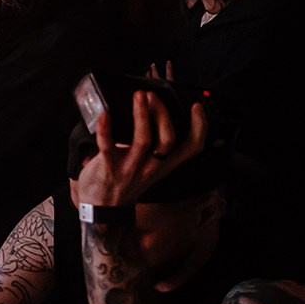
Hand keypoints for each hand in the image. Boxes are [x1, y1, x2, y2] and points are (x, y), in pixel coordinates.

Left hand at [74, 92, 208, 206]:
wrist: (104, 208)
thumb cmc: (126, 181)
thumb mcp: (150, 167)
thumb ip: (155, 145)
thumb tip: (154, 111)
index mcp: (164, 164)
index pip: (192, 148)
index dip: (200, 128)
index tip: (196, 107)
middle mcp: (151, 166)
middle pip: (167, 141)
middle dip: (163, 115)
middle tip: (153, 95)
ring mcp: (130, 167)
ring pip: (143, 141)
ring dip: (142, 116)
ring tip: (139, 96)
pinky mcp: (108, 167)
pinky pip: (107, 146)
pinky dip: (106, 129)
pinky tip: (104, 114)